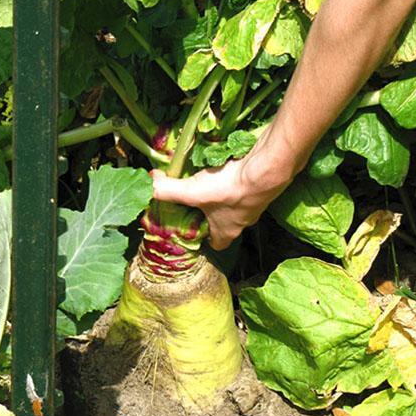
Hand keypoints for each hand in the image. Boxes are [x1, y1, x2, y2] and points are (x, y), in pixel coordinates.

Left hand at [152, 137, 296, 249]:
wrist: (267, 169)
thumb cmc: (229, 189)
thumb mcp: (192, 191)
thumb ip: (167, 190)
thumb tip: (147, 184)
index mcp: (226, 232)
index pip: (216, 245)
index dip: (204, 240)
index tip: (191, 228)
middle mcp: (243, 223)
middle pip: (225, 224)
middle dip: (211, 215)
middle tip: (195, 202)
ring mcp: (255, 205)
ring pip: (236, 206)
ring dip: (224, 197)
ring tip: (208, 183)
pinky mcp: (262, 187)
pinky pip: (246, 188)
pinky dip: (236, 181)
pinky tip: (227, 169)